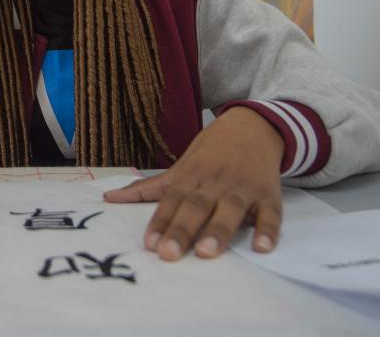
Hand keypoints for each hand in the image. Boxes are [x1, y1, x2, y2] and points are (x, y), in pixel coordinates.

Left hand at [104, 106, 283, 260]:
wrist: (252, 126)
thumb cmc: (209, 153)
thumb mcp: (179, 166)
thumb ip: (148, 187)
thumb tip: (109, 198)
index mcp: (190, 176)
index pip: (171, 200)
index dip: (160, 222)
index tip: (150, 244)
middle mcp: (214, 182)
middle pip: (196, 206)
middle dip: (182, 229)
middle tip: (169, 254)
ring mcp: (242, 187)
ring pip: (230, 210)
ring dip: (219, 231)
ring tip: (207, 253)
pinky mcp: (268, 194)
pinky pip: (270, 213)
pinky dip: (268, 230)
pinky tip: (262, 248)